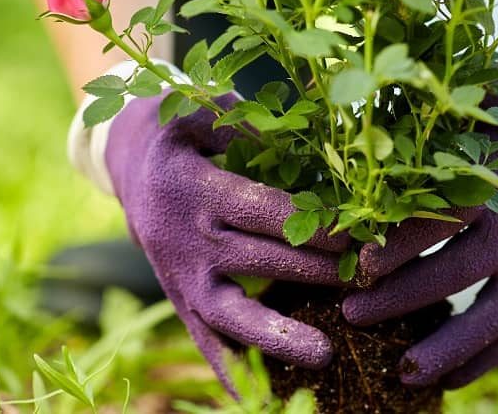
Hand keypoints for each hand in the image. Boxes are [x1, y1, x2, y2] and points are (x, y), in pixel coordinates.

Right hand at [104, 93, 348, 386]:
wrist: (127, 166)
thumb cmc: (183, 134)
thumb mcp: (201, 112)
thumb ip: (246, 126)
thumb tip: (303, 141)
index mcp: (191, 186)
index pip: (259, 210)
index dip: (307, 224)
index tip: (356, 236)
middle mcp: (183, 238)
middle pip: (256, 261)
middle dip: (314, 273)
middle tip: (369, 280)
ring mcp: (181, 277)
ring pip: (229, 314)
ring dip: (277, 336)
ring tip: (325, 355)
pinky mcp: (181, 302)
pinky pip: (208, 344)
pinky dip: (234, 374)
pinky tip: (266, 402)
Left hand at [341, 77, 497, 387]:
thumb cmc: (478, 153)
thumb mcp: (455, 135)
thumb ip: (416, 136)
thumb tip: (361, 138)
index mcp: (489, 186)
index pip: (442, 216)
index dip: (401, 242)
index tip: (358, 263)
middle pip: (459, 272)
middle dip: (402, 297)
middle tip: (351, 314)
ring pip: (493, 319)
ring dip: (445, 349)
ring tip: (399, 373)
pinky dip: (480, 363)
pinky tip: (443, 382)